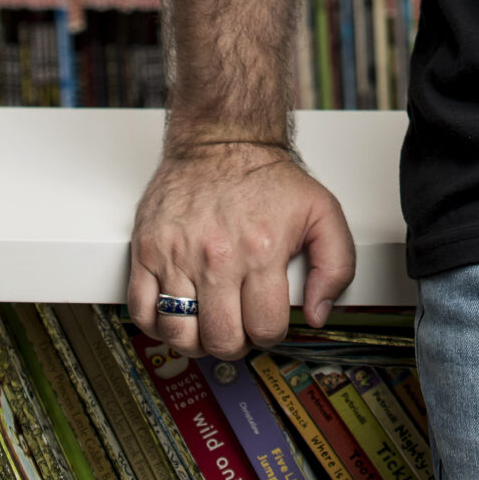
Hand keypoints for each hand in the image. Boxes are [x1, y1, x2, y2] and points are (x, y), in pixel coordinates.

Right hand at [128, 139, 356, 360]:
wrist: (222, 137)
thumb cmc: (267, 176)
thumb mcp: (322, 211)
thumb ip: (336, 265)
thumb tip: (318, 314)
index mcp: (262, 251)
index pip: (265, 328)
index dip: (270, 332)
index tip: (266, 320)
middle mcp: (218, 257)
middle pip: (222, 340)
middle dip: (235, 342)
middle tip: (237, 325)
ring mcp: (178, 255)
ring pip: (179, 334)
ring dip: (196, 339)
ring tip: (207, 322)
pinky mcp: (147, 249)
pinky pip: (142, 311)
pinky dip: (157, 325)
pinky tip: (175, 314)